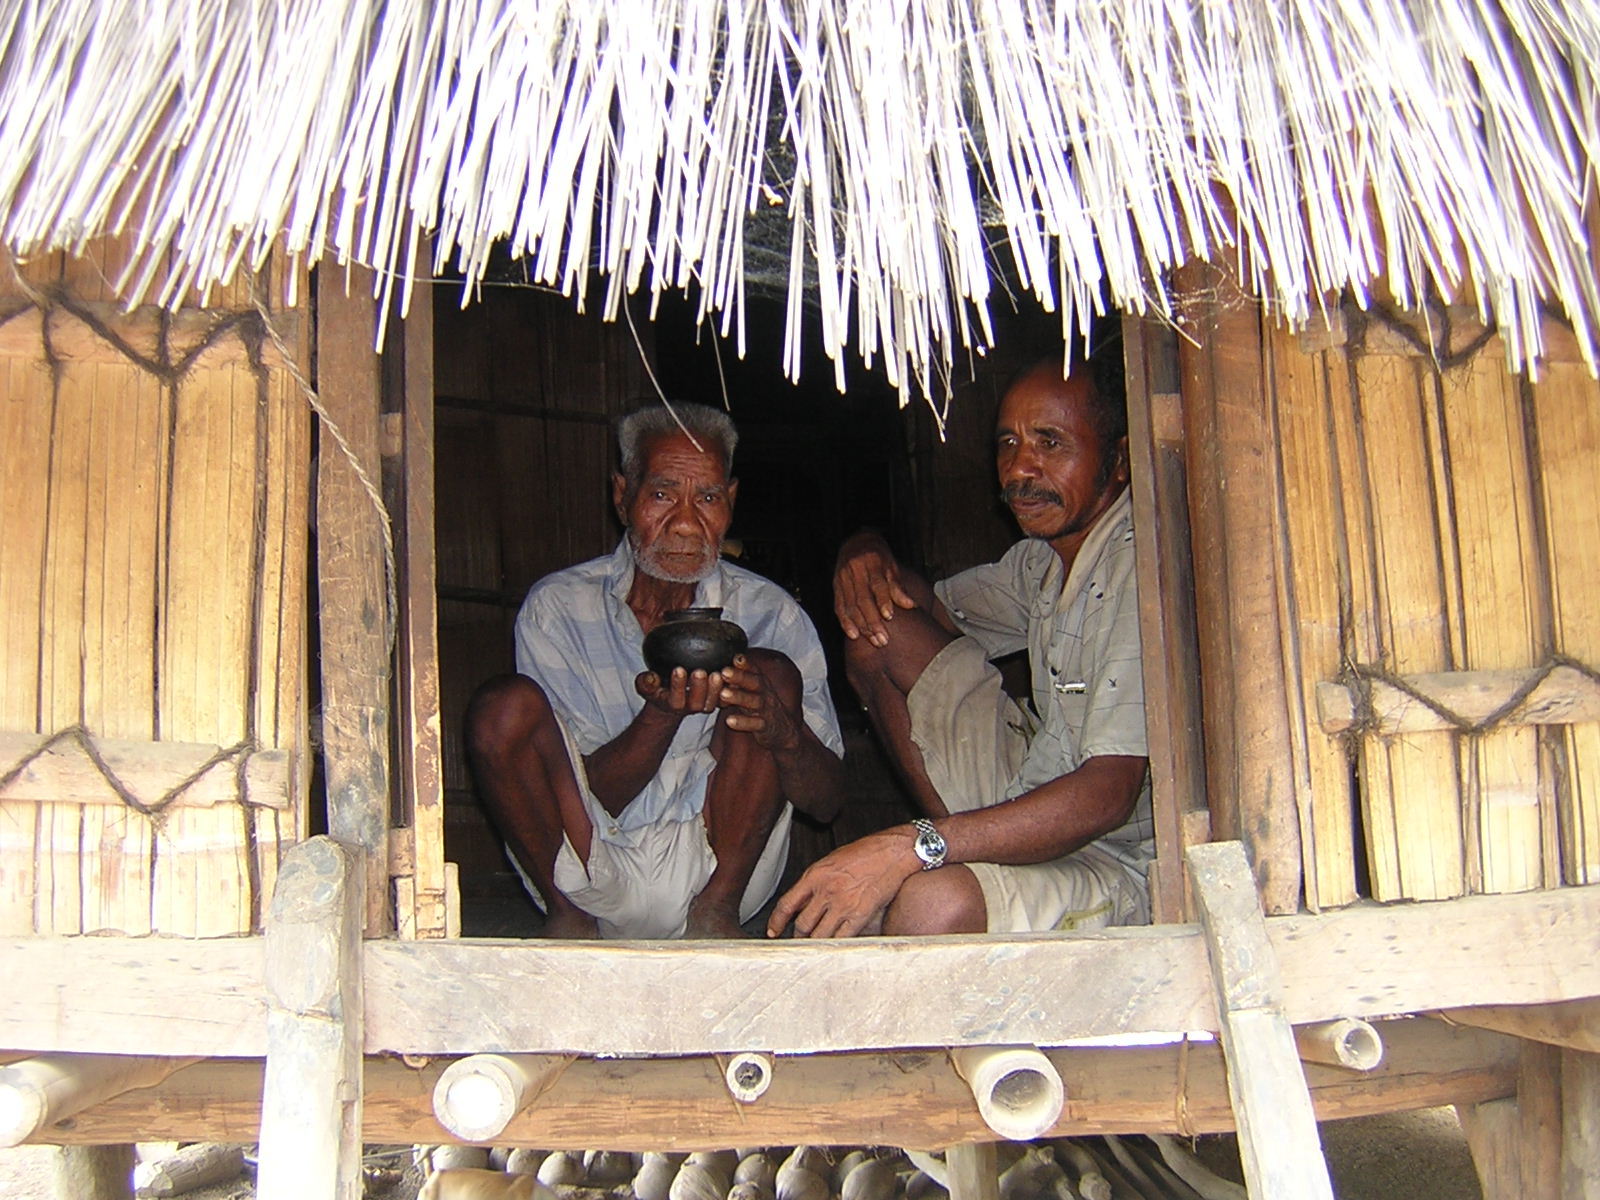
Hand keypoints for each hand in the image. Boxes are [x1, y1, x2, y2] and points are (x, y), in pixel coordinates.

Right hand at [635, 666, 723, 716]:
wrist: (671, 699)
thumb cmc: (658, 689)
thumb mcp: (646, 686)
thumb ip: (645, 682)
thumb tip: (650, 677)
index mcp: (672, 704)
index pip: (675, 699)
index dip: (677, 686)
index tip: (678, 669)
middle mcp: (690, 707)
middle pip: (697, 703)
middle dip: (699, 687)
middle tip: (700, 671)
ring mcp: (704, 705)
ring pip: (712, 702)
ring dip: (716, 689)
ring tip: (718, 673)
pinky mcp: (716, 701)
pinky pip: (725, 698)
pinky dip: (729, 688)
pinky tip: (732, 673)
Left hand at [716, 654, 800, 750]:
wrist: (784, 731)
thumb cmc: (763, 707)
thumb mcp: (754, 691)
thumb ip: (739, 679)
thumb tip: (718, 666)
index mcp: (761, 684)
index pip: (754, 671)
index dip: (746, 664)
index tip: (736, 657)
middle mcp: (765, 694)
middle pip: (754, 683)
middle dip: (740, 676)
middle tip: (725, 671)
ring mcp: (766, 710)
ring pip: (753, 702)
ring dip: (738, 697)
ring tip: (723, 694)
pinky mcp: (765, 727)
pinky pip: (754, 724)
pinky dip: (742, 722)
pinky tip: (729, 721)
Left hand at [766, 830, 919, 937]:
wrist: (894, 852)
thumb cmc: (867, 853)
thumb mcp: (833, 861)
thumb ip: (818, 881)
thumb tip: (806, 901)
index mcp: (815, 875)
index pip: (787, 904)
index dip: (776, 921)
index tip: (773, 931)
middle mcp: (826, 891)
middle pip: (802, 924)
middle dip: (798, 937)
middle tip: (797, 942)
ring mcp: (842, 905)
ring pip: (819, 935)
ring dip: (815, 944)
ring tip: (814, 949)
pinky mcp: (860, 915)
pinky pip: (841, 938)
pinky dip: (835, 945)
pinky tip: (833, 947)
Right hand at [833, 531, 916, 645]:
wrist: (856, 541)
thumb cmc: (879, 557)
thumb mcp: (891, 566)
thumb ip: (898, 586)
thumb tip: (910, 605)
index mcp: (872, 562)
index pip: (877, 584)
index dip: (883, 601)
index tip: (889, 617)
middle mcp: (855, 570)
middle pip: (863, 600)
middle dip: (873, 622)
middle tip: (883, 640)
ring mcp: (843, 579)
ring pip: (851, 606)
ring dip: (862, 626)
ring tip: (874, 641)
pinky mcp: (836, 586)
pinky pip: (839, 607)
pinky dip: (845, 622)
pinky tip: (853, 634)